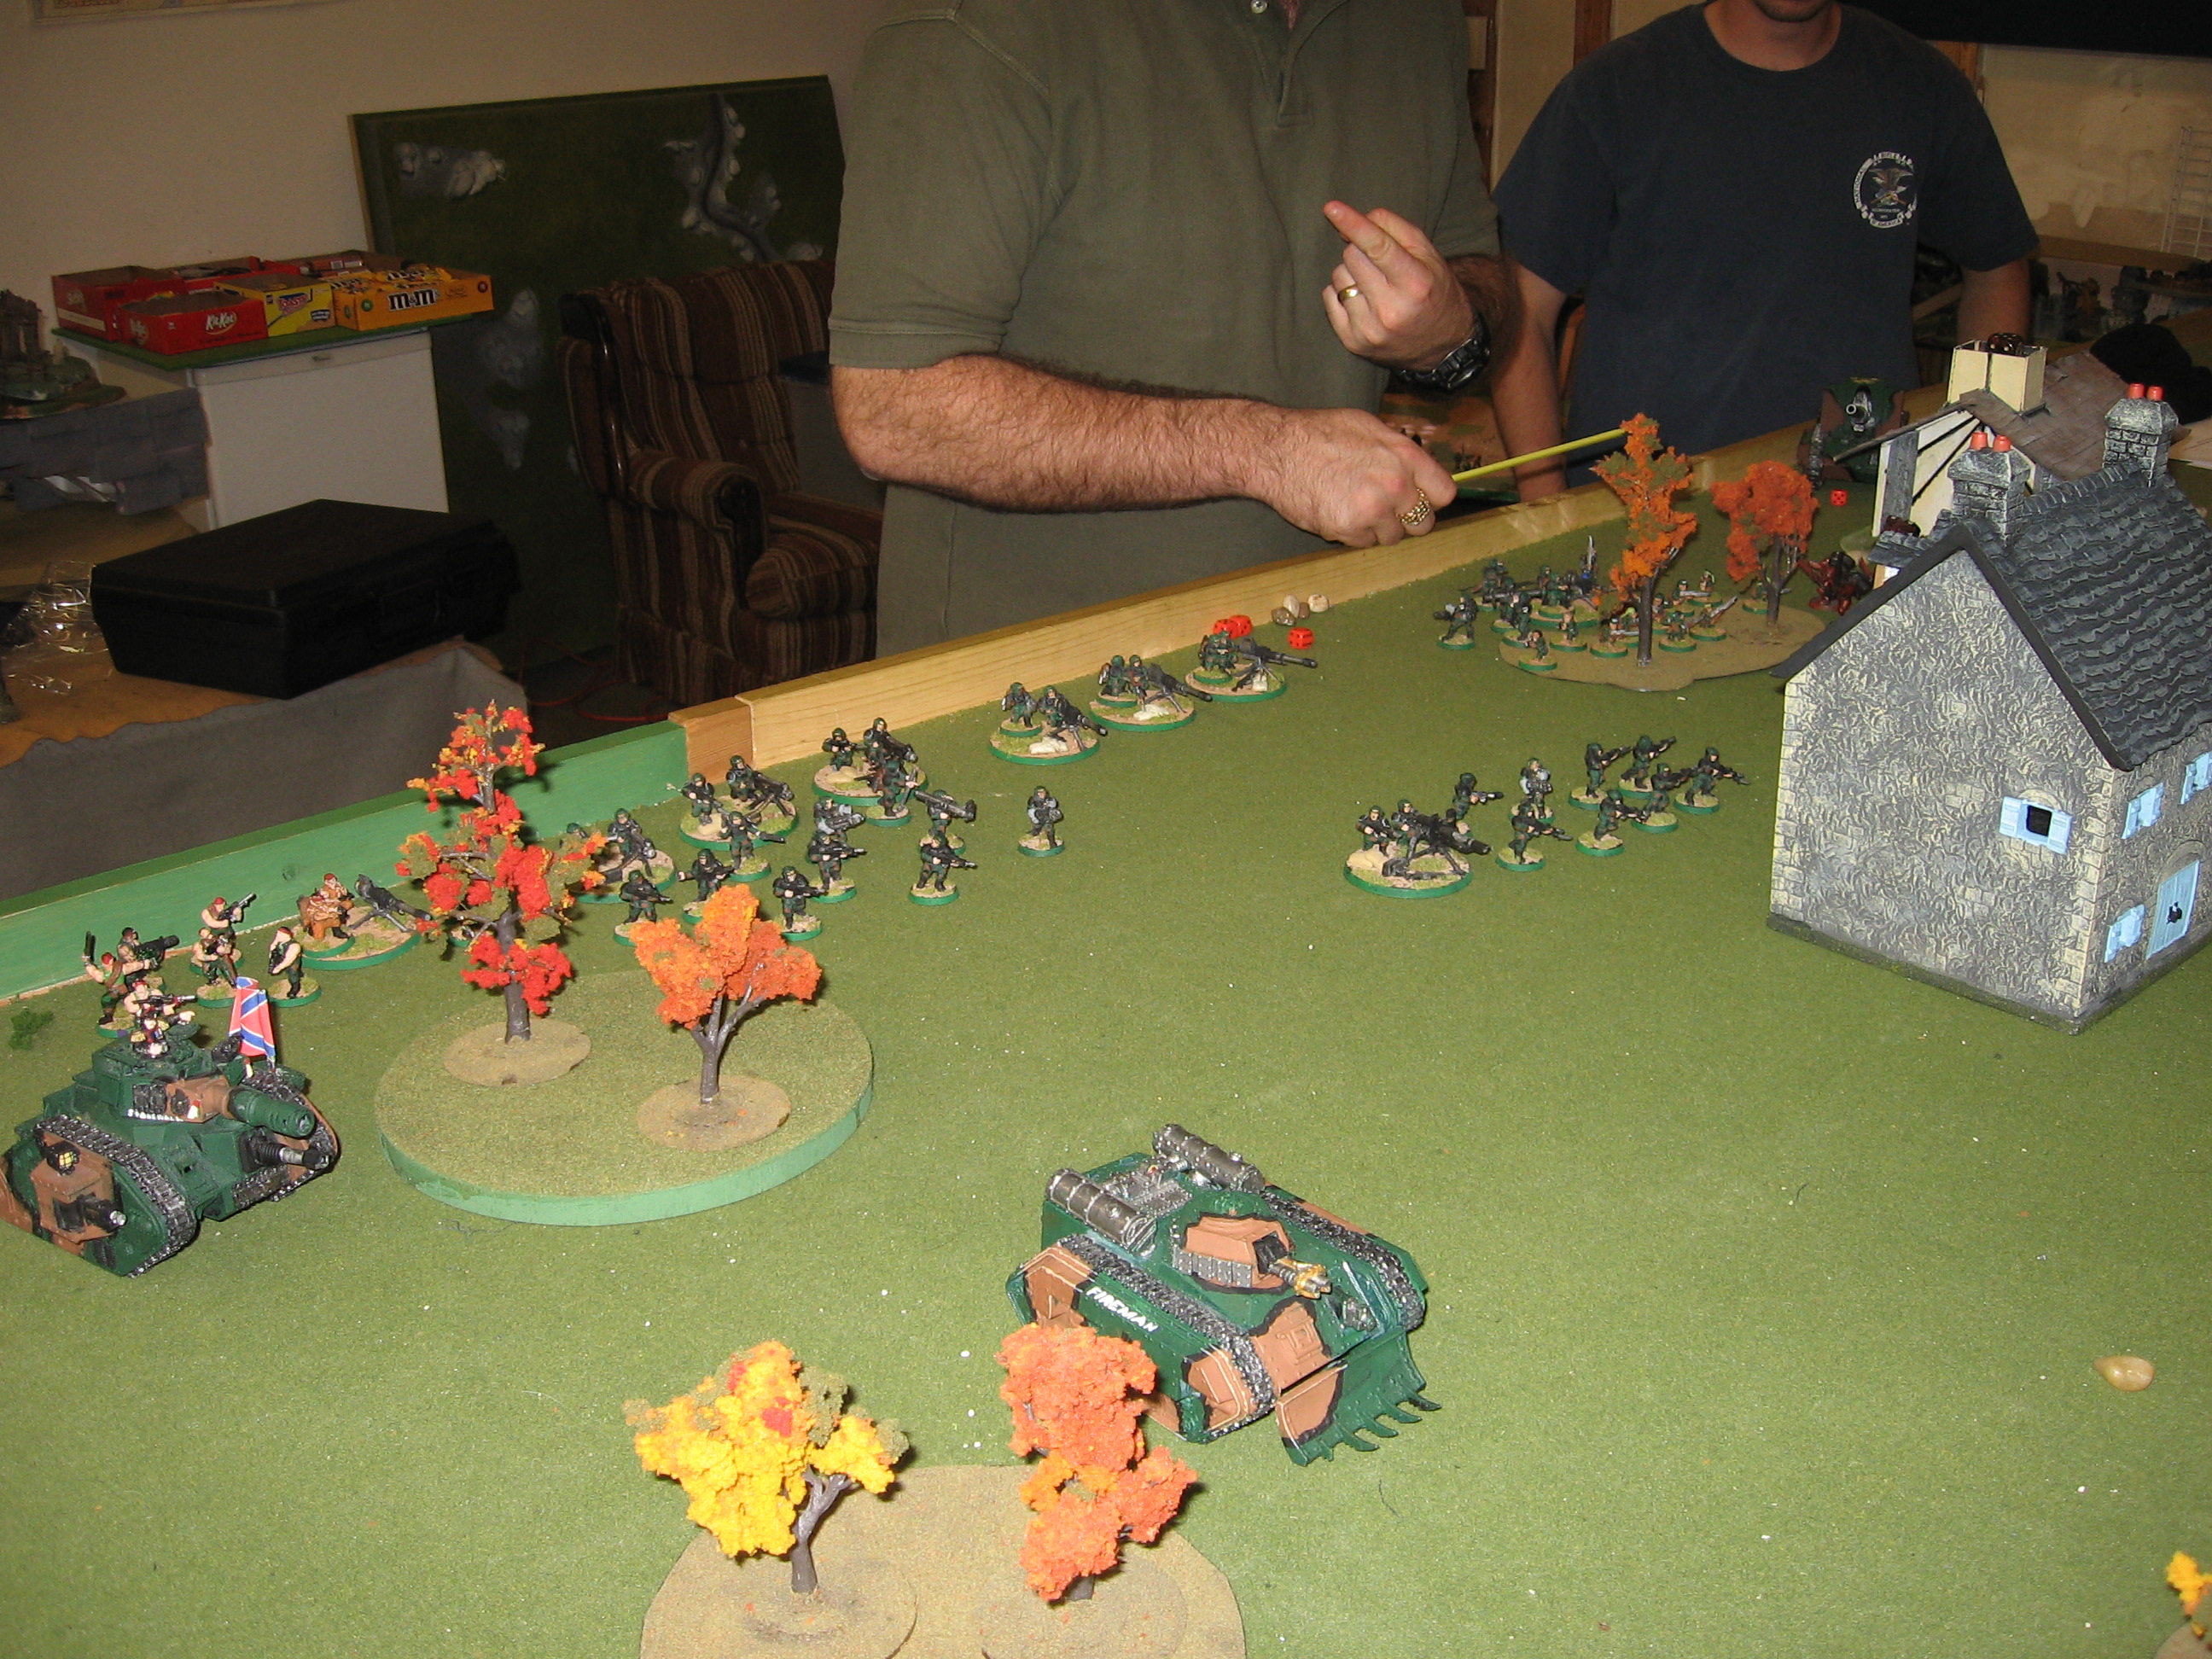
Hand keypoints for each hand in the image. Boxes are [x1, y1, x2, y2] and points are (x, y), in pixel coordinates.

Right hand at [1240, 405, 1456, 547]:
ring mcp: (1372, 509)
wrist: (1277, 450)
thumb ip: (1398, 451)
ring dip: (1377, 528)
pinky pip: (1364, 544)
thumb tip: (1417, 470)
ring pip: (1392, 537)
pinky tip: (1337, 512)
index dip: (1432, 499)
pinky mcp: (1348, 529)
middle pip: (1423, 523)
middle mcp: (1394, 484)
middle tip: (1384, 509)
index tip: (1420, 500)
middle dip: (1406, 519)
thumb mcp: (1368, 427)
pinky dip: (1354, 534)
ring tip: (1353, 506)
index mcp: (1404, 456)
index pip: (1444, 493)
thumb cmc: (1319, 433)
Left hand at [1320, 201, 1475, 370]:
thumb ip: (1394, 229)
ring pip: (1339, 276)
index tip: (1332, 208)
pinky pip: (1330, 298)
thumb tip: (1353, 221)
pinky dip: (1341, 293)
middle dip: (1361, 250)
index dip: (1353, 224)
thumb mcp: (1428, 254)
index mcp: (1415, 282)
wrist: (1442, 345)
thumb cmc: (1433, 290)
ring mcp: (1370, 329)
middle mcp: (1392, 309)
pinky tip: (1363, 301)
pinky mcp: (1354, 342)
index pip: (1377, 246)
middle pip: (1352, 256)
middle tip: (1379, 263)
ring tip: (1375, 285)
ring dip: (1351, 273)